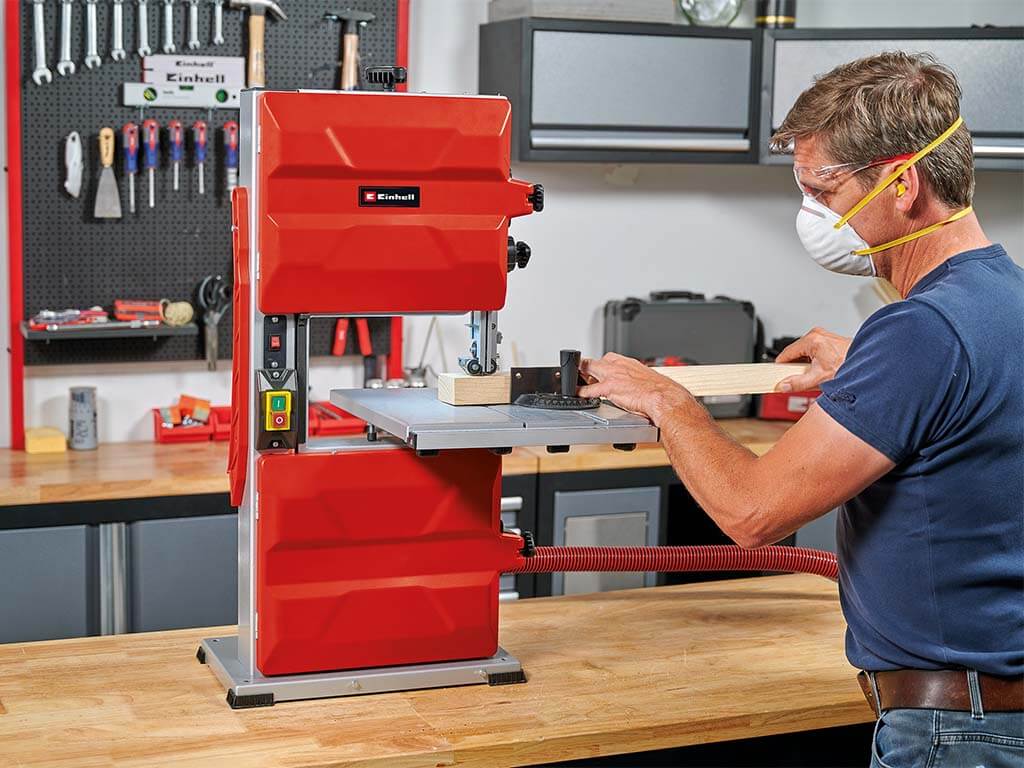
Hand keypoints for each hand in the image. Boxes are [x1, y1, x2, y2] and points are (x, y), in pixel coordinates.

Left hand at [579, 352, 694, 424]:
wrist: (665, 397)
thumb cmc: (661, 391)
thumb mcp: (647, 379)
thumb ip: (637, 380)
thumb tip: (637, 387)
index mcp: (629, 363)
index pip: (608, 359)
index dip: (599, 364)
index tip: (594, 368)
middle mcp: (619, 366)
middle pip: (594, 361)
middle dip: (584, 366)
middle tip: (577, 372)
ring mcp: (613, 375)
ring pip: (588, 370)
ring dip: (579, 375)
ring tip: (571, 379)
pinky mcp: (610, 388)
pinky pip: (590, 390)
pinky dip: (581, 392)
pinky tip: (576, 394)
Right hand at [775, 327, 851, 391]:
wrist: (868, 365)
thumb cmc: (849, 367)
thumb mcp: (819, 379)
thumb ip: (798, 383)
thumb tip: (784, 385)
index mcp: (812, 340)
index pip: (786, 353)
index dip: (780, 366)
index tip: (776, 375)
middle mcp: (817, 335)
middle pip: (795, 353)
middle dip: (795, 367)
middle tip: (799, 379)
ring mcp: (823, 336)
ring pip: (805, 352)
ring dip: (805, 364)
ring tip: (814, 374)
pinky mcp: (829, 340)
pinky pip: (813, 350)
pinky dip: (813, 361)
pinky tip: (820, 369)